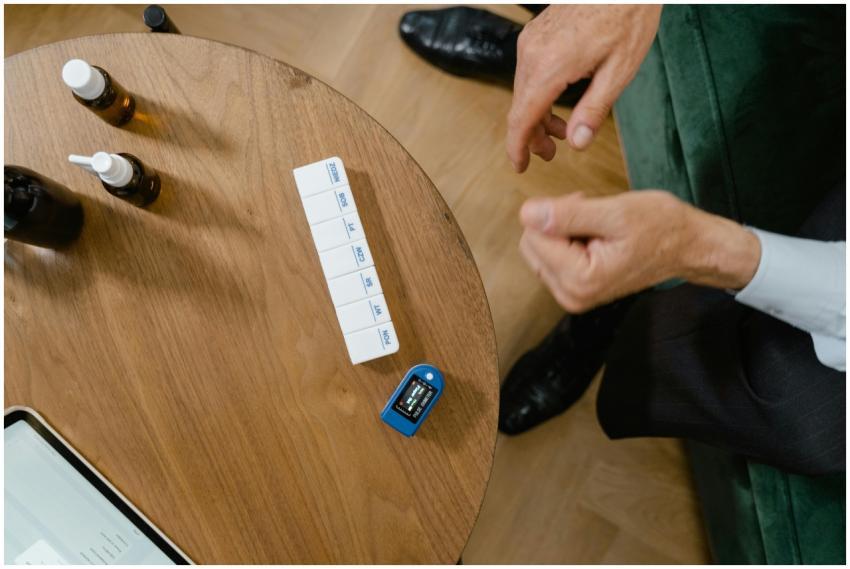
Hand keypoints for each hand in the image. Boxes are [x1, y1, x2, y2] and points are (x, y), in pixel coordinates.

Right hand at [506, 5, 661, 171]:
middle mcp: (532, 53)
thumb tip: (577, 143)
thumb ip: (594, 110)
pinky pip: (529, 74)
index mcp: (550, 66)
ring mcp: (531, 42)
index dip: (518, 147)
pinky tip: (559, 101)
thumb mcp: (619, 70)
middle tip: (551, 154)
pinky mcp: (535, 35)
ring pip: (524, 91)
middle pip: (520, 107)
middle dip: (533, 135)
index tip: (519, 167)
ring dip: (538, 115)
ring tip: (561, 131)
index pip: (522, 118)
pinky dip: (539, 94)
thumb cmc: (627, 14)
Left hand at [518, 191, 761, 312]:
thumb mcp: (615, 213)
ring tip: (597, 225)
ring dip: (562, 229)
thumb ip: (567, 215)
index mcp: (580, 280)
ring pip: (538, 249)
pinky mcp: (574, 290)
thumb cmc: (660, 227)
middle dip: (556, 222)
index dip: (556, 211)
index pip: (534, 235)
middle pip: (531, 244)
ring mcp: (572, 296)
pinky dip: (567, 240)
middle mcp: (571, 296)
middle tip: (592, 214)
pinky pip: (551, 257)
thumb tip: (526, 214)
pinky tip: (595, 236)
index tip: (587, 205)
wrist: (687, 248)